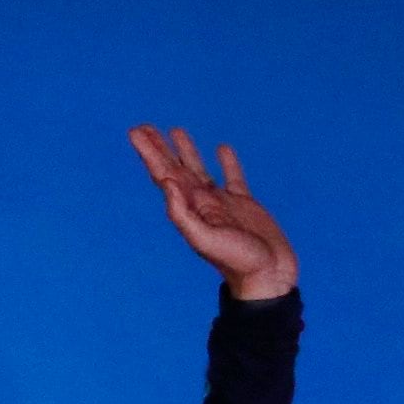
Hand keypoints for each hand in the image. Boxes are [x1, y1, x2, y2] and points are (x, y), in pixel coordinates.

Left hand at [129, 126, 297, 301]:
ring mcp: (221, 204)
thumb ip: (182, 214)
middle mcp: (200, 204)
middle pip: (174, 169)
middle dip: (158, 148)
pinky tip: (222, 149)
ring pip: (199, 170)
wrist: (267, 276)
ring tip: (175, 131)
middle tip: (142, 127)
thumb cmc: (236, 261)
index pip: (163, 175)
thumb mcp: (204, 239)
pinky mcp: (244, 204)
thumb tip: (166, 183)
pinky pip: (233, 178)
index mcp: (189, 209)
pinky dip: (227, 162)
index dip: (150, 153)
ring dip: (185, 151)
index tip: (136, 132)